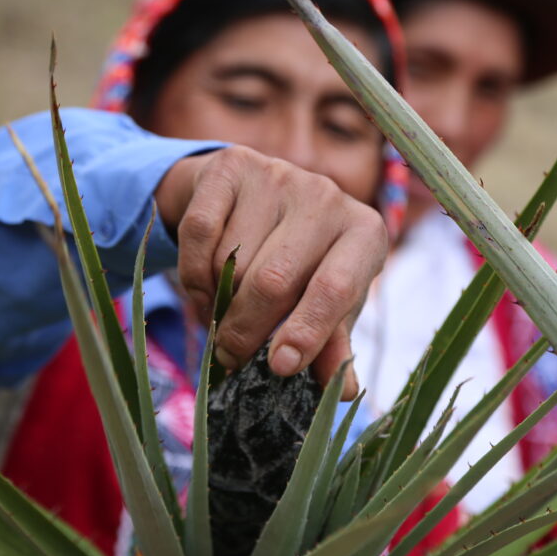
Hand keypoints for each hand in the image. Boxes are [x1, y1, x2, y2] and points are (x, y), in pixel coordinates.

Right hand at [155, 146, 386, 398]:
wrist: (253, 197)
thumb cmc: (301, 261)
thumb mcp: (324, 302)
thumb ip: (332, 344)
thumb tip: (345, 391)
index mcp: (364, 233)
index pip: (334, 288)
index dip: (306, 331)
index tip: (279, 367)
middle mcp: (328, 196)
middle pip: (274, 280)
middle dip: (246, 330)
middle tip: (231, 357)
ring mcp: (279, 174)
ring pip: (231, 261)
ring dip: (217, 301)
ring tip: (221, 313)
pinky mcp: (233, 164)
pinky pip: (200, 233)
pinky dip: (193, 273)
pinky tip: (202, 287)